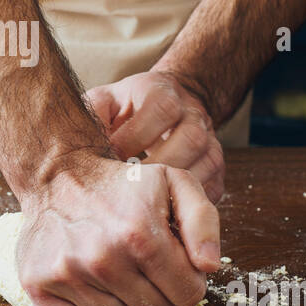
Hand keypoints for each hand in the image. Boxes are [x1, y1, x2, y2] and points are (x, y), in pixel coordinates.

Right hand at [15, 152, 220, 305]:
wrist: (58, 176)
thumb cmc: (121, 186)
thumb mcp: (174, 184)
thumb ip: (203, 221)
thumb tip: (208, 266)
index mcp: (141, 235)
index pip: (189, 294)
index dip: (187, 280)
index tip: (171, 264)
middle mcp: (103, 259)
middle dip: (160, 296)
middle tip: (143, 269)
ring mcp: (68, 275)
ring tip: (116, 276)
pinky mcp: (39, 285)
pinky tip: (89, 290)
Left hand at [85, 70, 225, 202]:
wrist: (166, 108)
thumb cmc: (125, 110)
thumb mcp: (106, 101)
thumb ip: (94, 113)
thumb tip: (88, 140)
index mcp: (164, 92)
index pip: (162, 109)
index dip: (135, 137)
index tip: (110, 158)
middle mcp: (194, 114)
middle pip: (191, 139)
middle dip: (157, 167)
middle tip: (126, 188)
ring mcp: (211, 141)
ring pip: (206, 166)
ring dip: (174, 188)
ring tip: (143, 204)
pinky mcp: (217, 170)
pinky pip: (211, 190)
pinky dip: (188, 205)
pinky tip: (162, 212)